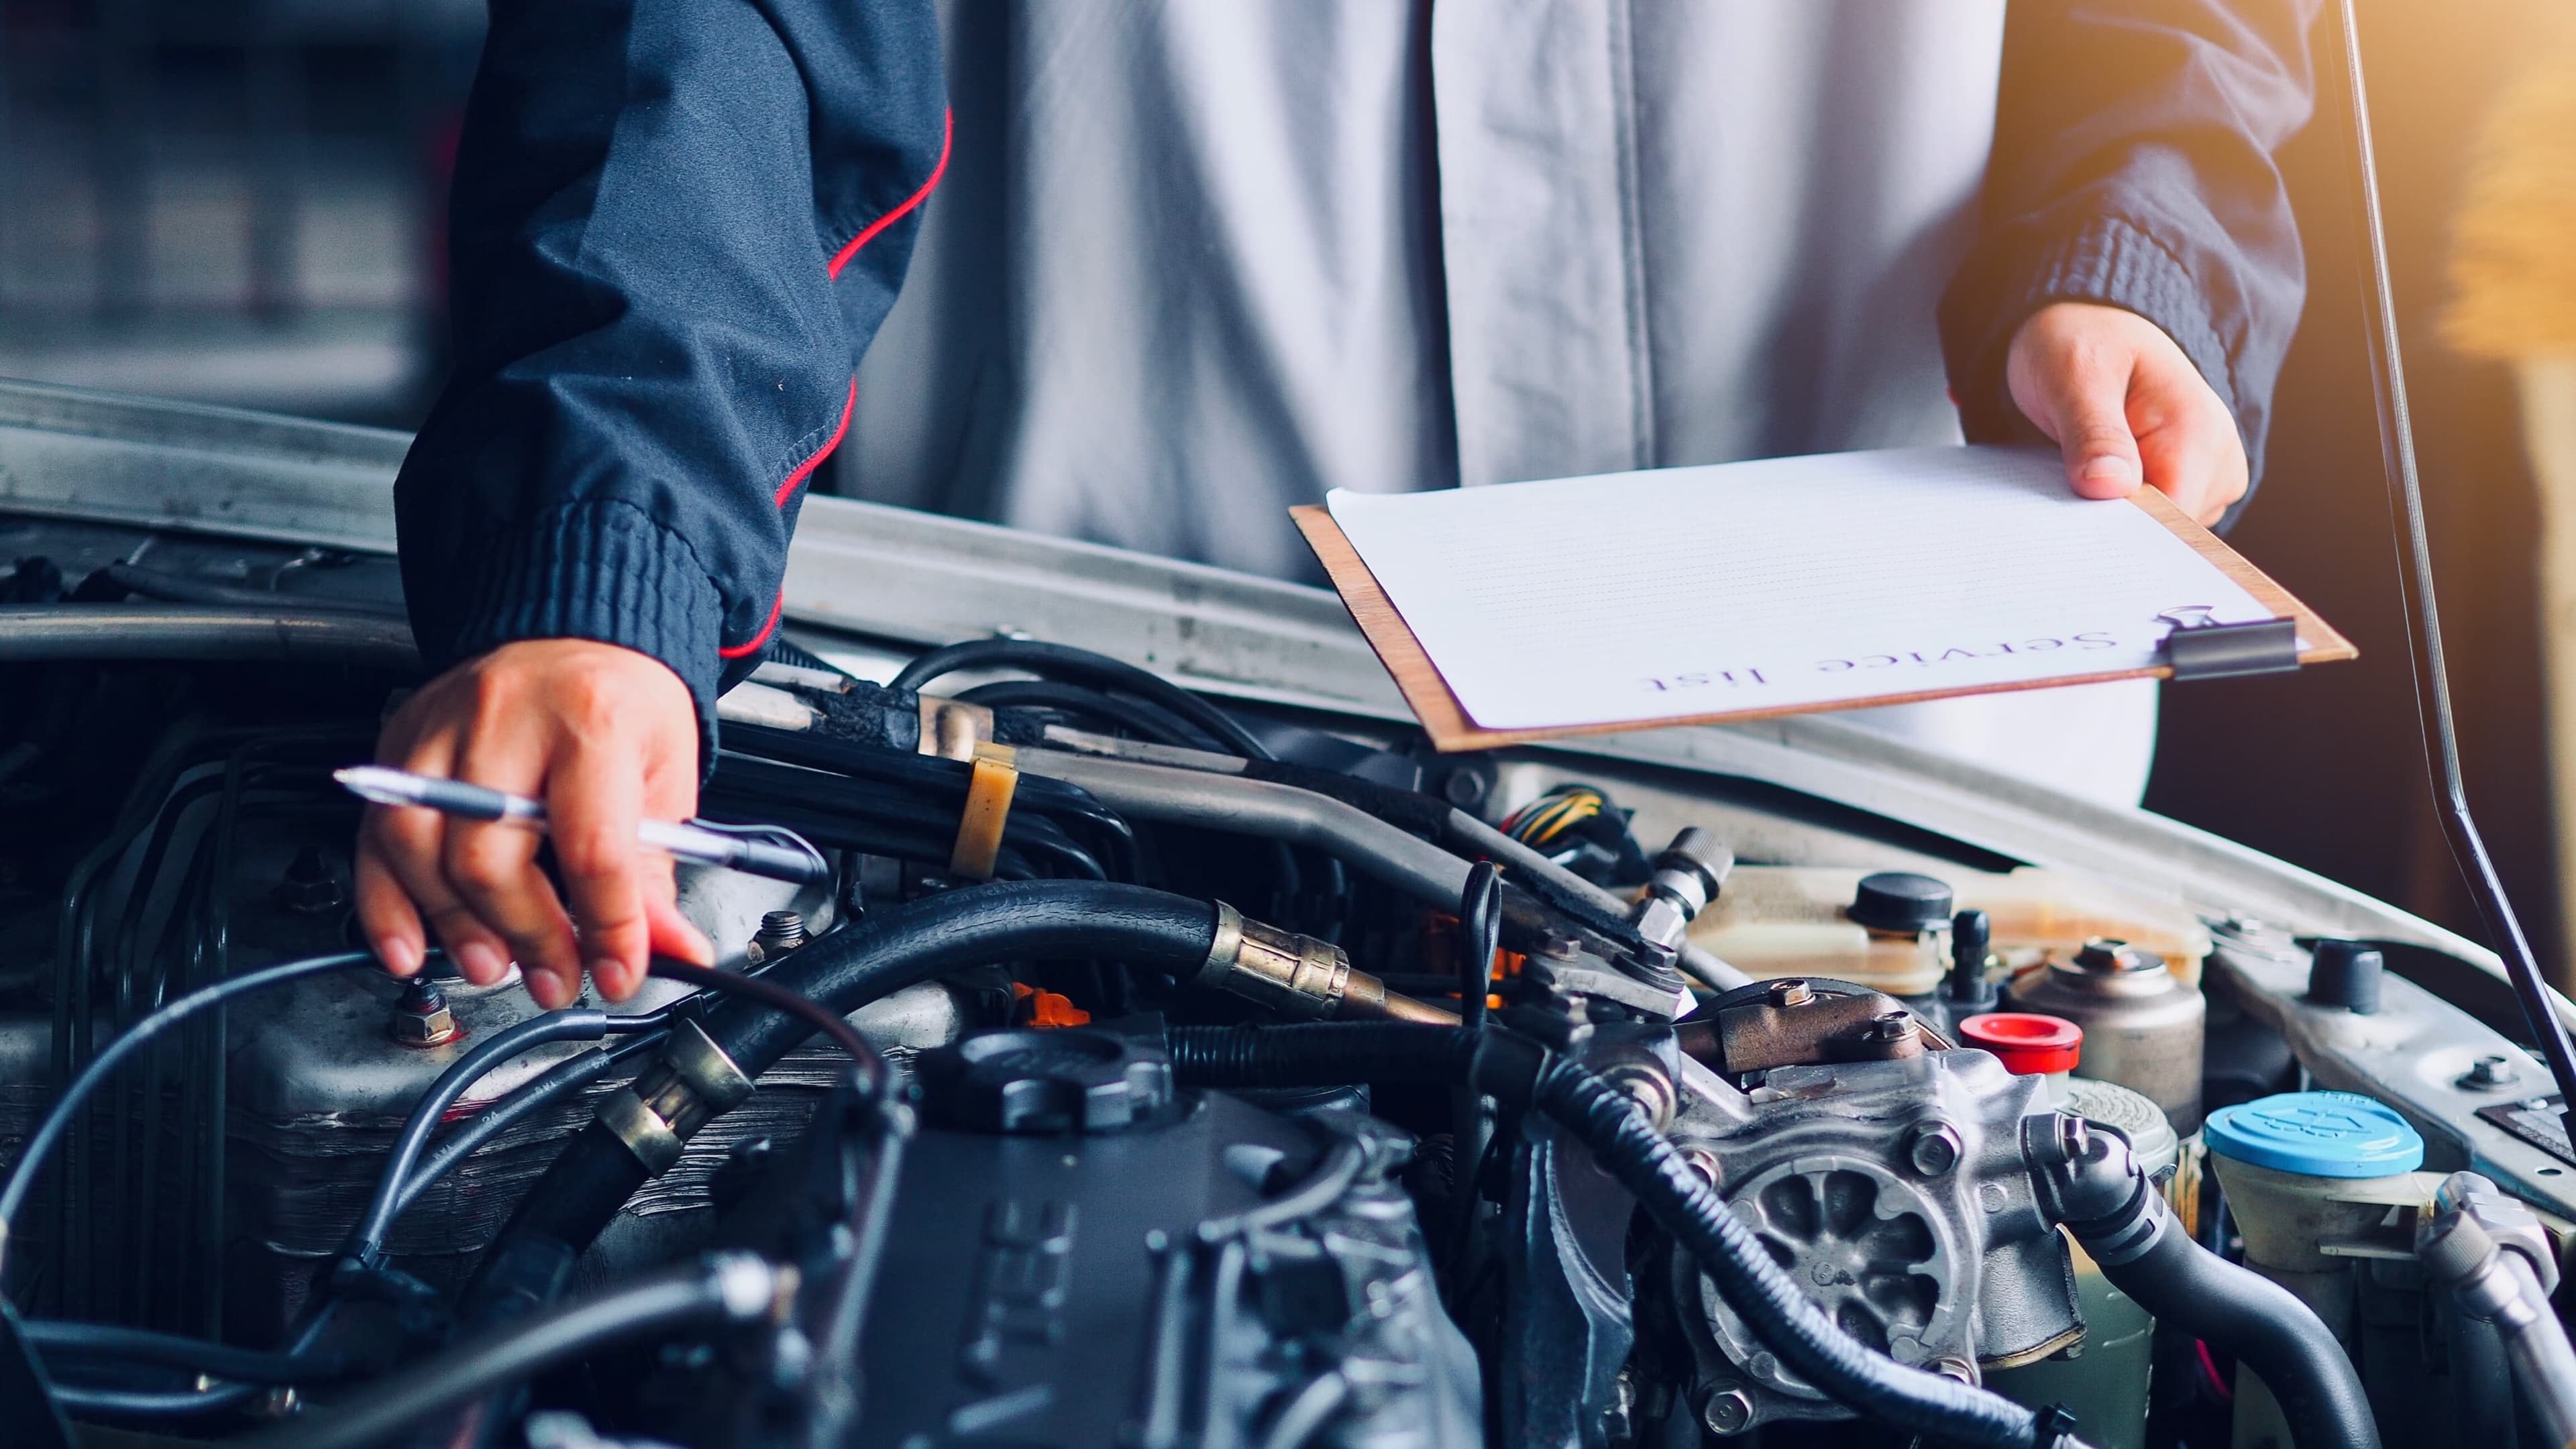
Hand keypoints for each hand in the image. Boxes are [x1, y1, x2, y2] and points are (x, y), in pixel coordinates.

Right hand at [354, 639, 714, 1007]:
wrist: (575, 631)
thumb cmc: (623, 699)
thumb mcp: (663, 775)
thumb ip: (657, 869)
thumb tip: (669, 950)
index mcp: (591, 720)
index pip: (591, 848)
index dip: (607, 928)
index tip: (617, 972)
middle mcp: (505, 719)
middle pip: (491, 857)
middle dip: (525, 937)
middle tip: (554, 976)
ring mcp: (442, 729)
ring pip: (419, 850)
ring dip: (454, 926)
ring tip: (493, 964)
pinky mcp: (401, 743)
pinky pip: (375, 835)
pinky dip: (385, 902)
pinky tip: (409, 945)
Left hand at [2005, 301, 2248, 526]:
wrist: (2092, 333)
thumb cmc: (2084, 346)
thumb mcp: (2074, 375)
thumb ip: (2093, 432)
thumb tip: (2109, 487)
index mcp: (2199, 432)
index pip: (2172, 520)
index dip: (2123, 534)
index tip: (2076, 529)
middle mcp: (2218, 460)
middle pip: (2168, 533)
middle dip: (2114, 526)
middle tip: (2064, 490)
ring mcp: (2209, 479)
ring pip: (2160, 533)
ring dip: (2114, 518)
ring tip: (2079, 473)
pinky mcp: (2190, 489)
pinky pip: (2155, 524)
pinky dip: (2120, 514)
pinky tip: (2095, 485)